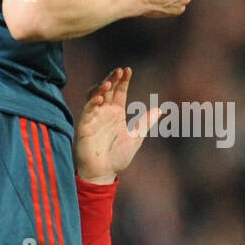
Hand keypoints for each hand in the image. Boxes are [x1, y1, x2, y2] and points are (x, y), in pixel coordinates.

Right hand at [75, 67, 160, 182]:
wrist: (104, 173)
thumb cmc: (118, 156)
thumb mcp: (136, 137)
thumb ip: (145, 122)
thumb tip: (160, 109)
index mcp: (116, 113)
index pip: (119, 92)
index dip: (123, 81)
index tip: (128, 70)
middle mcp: (104, 112)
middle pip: (107, 90)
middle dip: (112, 79)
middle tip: (119, 71)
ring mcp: (93, 118)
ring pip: (94, 97)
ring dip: (100, 88)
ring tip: (109, 83)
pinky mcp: (84, 126)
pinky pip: (87, 111)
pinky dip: (92, 103)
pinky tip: (99, 98)